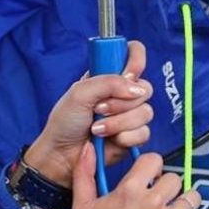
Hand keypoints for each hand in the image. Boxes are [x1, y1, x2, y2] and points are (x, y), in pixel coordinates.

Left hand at [24, 41, 152, 185]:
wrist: (62, 156)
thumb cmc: (65, 122)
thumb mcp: (79, 93)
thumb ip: (108, 82)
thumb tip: (136, 87)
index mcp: (109, 75)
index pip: (134, 53)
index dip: (136, 61)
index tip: (127, 74)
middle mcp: (122, 93)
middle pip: (145, 87)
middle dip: (120, 102)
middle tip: (98, 109)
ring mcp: (129, 115)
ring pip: (145, 112)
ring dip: (119, 122)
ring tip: (97, 128)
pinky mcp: (133, 136)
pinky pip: (143, 132)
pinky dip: (124, 137)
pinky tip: (109, 140)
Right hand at [72, 145, 202, 208]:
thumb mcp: (83, 205)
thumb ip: (84, 173)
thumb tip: (89, 146)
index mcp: (131, 188)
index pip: (154, 160)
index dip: (152, 168)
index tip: (149, 180)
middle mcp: (154, 201)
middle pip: (175, 179)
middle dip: (168, 189)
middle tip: (160, 203)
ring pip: (192, 199)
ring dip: (183, 206)